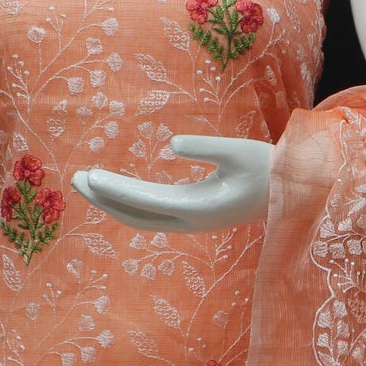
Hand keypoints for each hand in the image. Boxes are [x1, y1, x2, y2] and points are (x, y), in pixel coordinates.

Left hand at [71, 134, 271, 232]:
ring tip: (88, 184)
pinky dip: (129, 206)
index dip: (115, 189)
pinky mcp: (193, 216)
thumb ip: (206, 147)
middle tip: (75, 179)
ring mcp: (190, 222)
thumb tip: (171, 144)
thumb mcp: (239, 150)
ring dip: (113, 204)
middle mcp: (189, 220)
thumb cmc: (267, 168)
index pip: (145, 200)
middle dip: (104, 199)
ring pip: (141, 219)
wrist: (290, 193)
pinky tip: (116, 193)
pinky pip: (152, 215)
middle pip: (135, 216)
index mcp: (198, 207)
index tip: (90, 176)